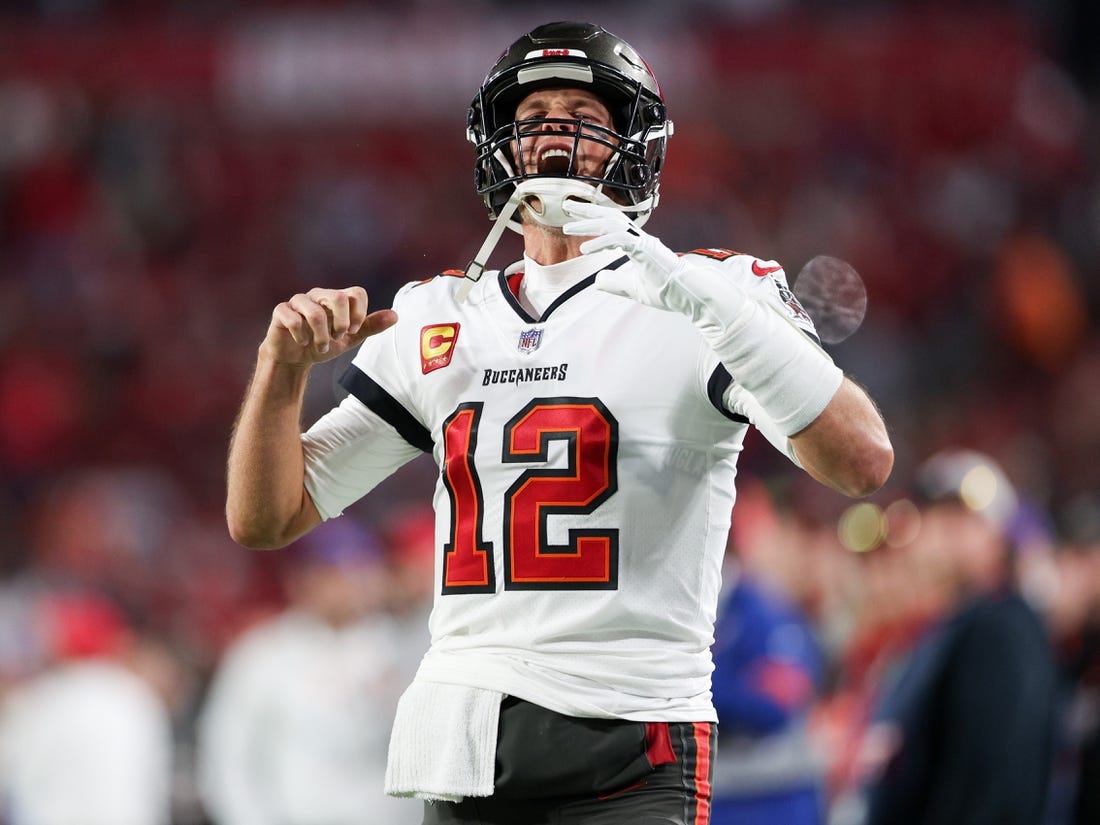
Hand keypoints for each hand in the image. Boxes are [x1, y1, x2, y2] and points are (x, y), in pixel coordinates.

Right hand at [262, 286, 397, 366]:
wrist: (295, 358)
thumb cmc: (322, 343)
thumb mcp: (350, 338)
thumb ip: (370, 326)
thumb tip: (395, 316)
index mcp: (336, 298)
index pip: (357, 293)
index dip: (359, 313)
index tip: (353, 330)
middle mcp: (318, 295)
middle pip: (339, 297)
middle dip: (342, 323)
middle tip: (338, 337)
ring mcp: (299, 301)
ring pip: (315, 313)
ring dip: (322, 337)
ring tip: (321, 347)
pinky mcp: (281, 311)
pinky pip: (293, 320)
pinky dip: (302, 337)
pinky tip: (302, 343)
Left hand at [562, 201, 685, 311]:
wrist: (688, 295)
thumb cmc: (666, 291)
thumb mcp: (633, 288)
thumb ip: (616, 283)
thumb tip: (598, 280)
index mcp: (637, 244)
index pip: (612, 224)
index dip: (592, 218)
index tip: (574, 216)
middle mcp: (639, 238)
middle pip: (609, 216)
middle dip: (587, 211)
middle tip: (567, 206)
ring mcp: (643, 242)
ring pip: (611, 224)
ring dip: (588, 224)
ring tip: (568, 228)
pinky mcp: (645, 249)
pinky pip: (619, 240)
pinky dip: (601, 242)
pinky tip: (586, 249)